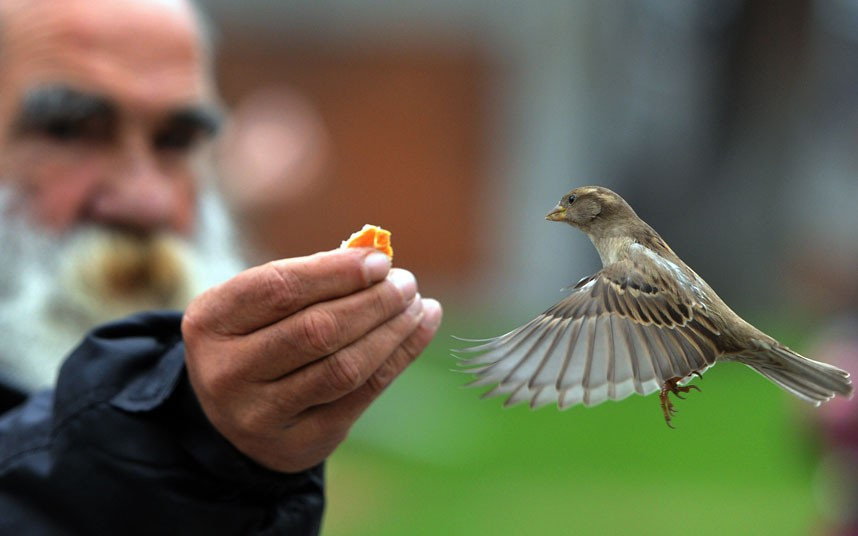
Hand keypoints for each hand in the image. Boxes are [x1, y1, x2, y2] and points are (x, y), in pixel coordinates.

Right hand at [182, 248, 441, 471]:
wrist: (236, 414)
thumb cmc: (258, 338)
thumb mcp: (259, 305)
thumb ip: (309, 279)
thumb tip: (377, 260)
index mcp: (210, 321)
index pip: (279, 288)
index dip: (335, 272)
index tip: (379, 261)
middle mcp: (226, 371)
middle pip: (316, 331)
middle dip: (372, 302)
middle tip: (405, 283)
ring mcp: (260, 413)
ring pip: (343, 367)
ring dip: (392, 332)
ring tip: (417, 306)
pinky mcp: (300, 441)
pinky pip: (362, 394)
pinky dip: (399, 357)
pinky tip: (420, 328)